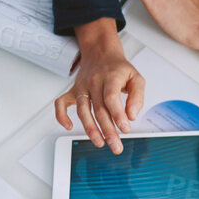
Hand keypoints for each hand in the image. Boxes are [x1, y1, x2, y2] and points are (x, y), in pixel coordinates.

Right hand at [55, 20, 143, 152]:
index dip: (118, 115)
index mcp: (110, 77)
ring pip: (82, 110)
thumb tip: (132, 115)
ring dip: (90, 129)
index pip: (111, 98)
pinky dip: (61, 115)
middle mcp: (93, 82)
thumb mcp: (136, 77)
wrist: (101, 52)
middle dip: (108, 130)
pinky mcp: (73, 91)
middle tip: (116, 146)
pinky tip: (68, 126)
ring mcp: (81, 87)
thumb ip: (137, 96)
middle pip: (99, 109)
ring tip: (100, 143)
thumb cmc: (119, 68)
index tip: (126, 129)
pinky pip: (61, 103)